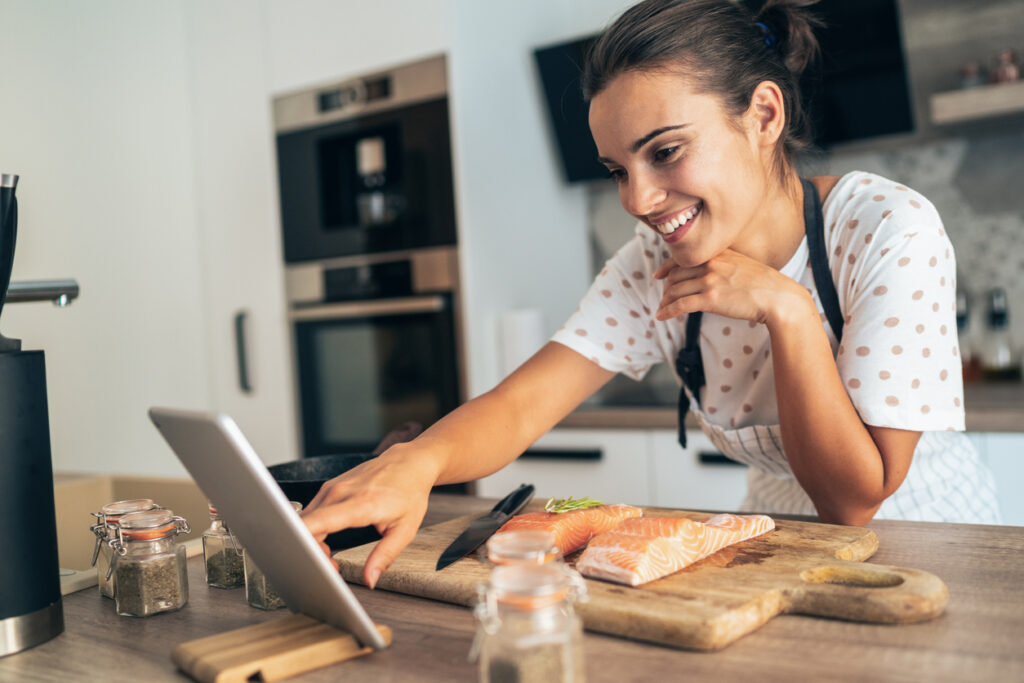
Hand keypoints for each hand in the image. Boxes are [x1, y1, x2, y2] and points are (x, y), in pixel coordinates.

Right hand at [300, 442, 439, 587]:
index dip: (306, 547)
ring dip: (311, 541)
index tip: (319, 564)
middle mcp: (341, 492)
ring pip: (304, 520)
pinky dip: (314, 528)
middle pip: (304, 526)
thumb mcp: (404, 530)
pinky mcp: (329, 486)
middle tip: (332, 565)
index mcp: (360, 504)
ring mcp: (332, 487)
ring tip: (332, 553)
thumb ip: (384, 556)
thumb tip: (369, 580)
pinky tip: (330, 536)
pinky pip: (311, 511)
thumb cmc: (409, 494)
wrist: (409, 463)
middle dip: (310, 551)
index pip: (315, 523)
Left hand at [652, 248, 805, 325]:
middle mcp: (711, 263)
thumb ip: (724, 265)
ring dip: (665, 301)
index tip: (659, 275)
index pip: (683, 257)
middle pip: (676, 275)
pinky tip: (661, 317)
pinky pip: (680, 305)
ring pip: (675, 290)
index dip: (667, 267)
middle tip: (664, 298)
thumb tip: (709, 275)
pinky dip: (667, 311)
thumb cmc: (765, 285)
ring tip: (662, 309)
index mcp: (718, 253)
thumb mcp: (742, 265)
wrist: (779, 297)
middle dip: (667, 288)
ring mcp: (710, 280)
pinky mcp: (710, 299)